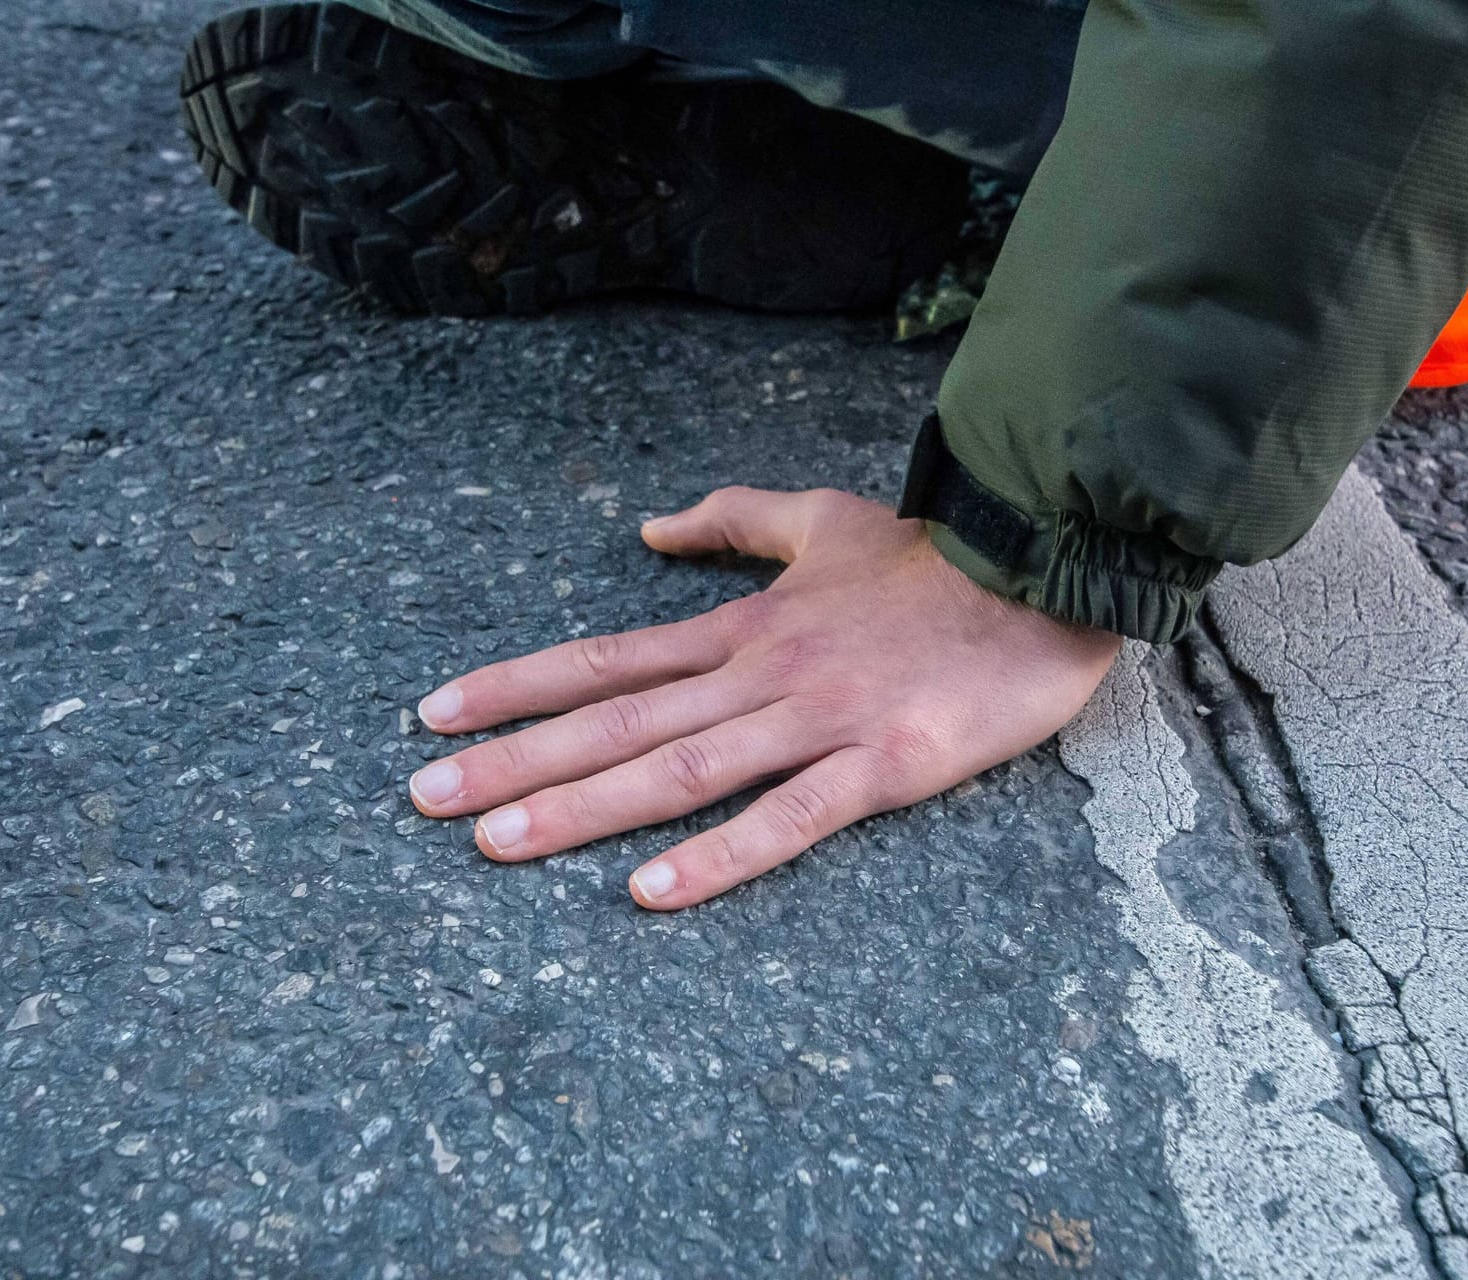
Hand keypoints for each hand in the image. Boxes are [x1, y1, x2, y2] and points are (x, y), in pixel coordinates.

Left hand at [408, 487, 1121, 908]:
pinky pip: (789, 818)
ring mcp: (818, 720)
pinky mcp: (884, 763)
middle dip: (516, 759)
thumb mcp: (821, 518)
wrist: (1043, 570)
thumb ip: (731, 519)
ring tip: (496, 843)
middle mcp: (760, 674)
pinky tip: (649, 893)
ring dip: (582, 807)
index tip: (437, 715)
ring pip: (680, 770)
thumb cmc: (934, 557)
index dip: (518, 686)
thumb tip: (647, 526)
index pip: (608, 660)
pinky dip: (718, 856)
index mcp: (744, 628)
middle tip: (424, 798)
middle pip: (619, 722)